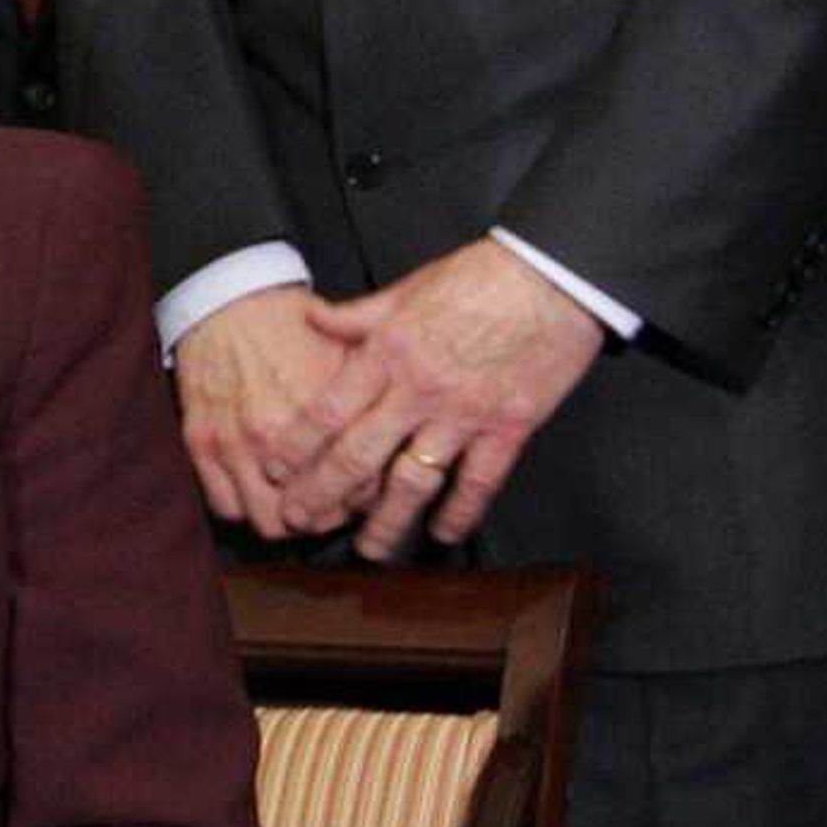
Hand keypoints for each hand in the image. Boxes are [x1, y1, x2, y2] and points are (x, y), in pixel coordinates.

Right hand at [171, 283, 353, 536]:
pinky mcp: (200, 442)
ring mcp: (233, 442)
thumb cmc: (288, 324)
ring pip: (268, 522)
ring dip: (285, 521)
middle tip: (332, 506)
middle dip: (327, 518)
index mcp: (317, 412)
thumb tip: (401, 443)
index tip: (367, 495)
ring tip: (295, 506)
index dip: (369, 500)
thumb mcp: (346, 351)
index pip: (358, 489)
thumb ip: (375, 400)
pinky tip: (258, 493)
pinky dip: (244, 508)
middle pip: (314, 518)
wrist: (225, 300)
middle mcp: (273, 434)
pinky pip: (225, 506)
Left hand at [265, 241, 604, 556]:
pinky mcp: (510, 427)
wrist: (553, 278)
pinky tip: (445, 532)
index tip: (274, 470)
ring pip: (415, 480)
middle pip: (360, 454)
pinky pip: (480, 481)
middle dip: (323, 493)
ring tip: (371, 548)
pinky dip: (461, 511)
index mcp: (387, 353)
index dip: (297, 445)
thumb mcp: (407, 288)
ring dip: (389, 520)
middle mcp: (418, 389)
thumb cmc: (480, 278)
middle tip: (299, 521)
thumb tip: (312, 318)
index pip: (328, 409)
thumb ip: (358, 315)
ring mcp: (464, 413)